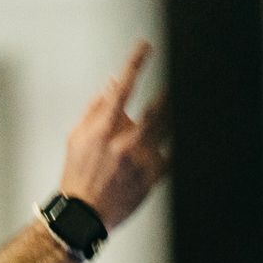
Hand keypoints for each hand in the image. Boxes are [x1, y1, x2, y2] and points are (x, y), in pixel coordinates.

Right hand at [58, 40, 168, 230]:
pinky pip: (169, 155)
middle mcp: (125, 144)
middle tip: (185, 68)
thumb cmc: (77, 175)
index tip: (146, 46)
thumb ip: (96, 108)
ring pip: (167, 130)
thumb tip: (112, 83)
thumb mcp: (77, 137)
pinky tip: (171, 140)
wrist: (83, 215)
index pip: (122, 88)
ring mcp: (141, 162)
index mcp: (103, 131)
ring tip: (185, 99)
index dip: (135, 63)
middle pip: (157, 109)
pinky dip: (170, 145)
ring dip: (174, 114)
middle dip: (170, 91)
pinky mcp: (152, 178)